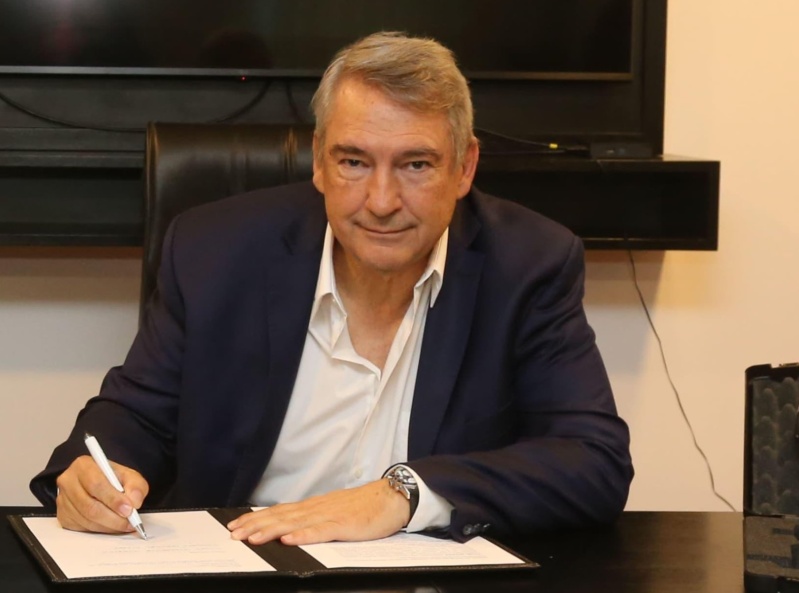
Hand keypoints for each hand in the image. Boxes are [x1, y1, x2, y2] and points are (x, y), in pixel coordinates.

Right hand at [55, 455, 148, 533]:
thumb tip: (134, 501)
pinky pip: (81, 527)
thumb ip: (136, 486)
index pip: (96, 484)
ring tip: (124, 524)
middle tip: (129, 522)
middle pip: (89, 505)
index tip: (129, 509)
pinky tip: (111, 525)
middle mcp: (68, 481)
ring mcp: (63, 499)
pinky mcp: (62, 515)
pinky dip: (100, 529)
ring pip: (86, 519)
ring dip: (108, 525)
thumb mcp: (128, 475)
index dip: (113, 499)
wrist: (97, 482)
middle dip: (113, 517)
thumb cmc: (112, 478)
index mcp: (83, 465)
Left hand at [227, 478, 408, 544]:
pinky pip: (321, 531)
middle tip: (234, 534)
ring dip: (272, 530)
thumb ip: (316, 520)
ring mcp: (330, 515)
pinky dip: (304, 535)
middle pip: (282, 516)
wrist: (392, 497)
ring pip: (295, 523)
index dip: (257, 518)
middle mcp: (317, 508)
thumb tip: (293, 528)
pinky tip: (289, 540)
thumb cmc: (366, 507)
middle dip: (256, 525)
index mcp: (315, 506)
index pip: (280, 511)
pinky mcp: (344, 525)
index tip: (237, 525)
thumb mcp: (336, 511)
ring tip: (253, 537)